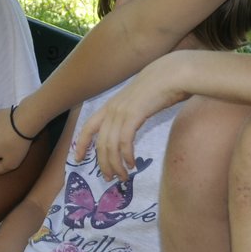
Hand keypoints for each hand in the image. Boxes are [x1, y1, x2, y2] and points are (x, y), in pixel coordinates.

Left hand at [72, 53, 190, 181]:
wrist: (172, 74)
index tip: (78, 159)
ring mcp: (121, 112)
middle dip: (103, 163)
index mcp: (110, 105)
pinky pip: (124, 142)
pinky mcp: (133, 116)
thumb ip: (130, 111)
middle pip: (100, 143)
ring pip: (110, 146)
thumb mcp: (138, 99)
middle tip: (109, 178)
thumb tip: (130, 126)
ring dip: (115, 164)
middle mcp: (112, 109)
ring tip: (123, 176)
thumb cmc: (159, 85)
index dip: (81, 144)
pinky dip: (126, 156)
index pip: (88, 127)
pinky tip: (131, 163)